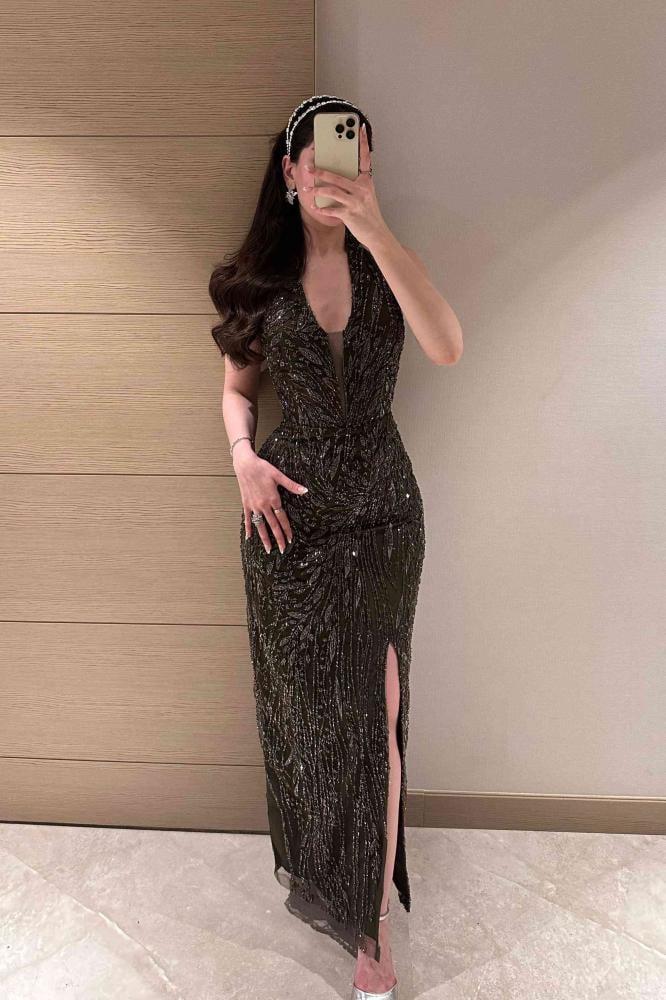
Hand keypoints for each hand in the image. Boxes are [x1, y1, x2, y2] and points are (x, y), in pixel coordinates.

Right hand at [235, 451, 307, 553]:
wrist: (245, 464)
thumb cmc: (262, 468)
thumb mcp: (279, 475)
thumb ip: (292, 485)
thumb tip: (305, 490)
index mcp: (273, 499)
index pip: (282, 519)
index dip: (287, 530)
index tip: (290, 539)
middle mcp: (263, 505)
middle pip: (272, 525)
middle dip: (278, 538)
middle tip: (282, 550)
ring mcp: (253, 506)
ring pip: (260, 526)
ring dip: (264, 538)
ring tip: (268, 549)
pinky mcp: (246, 504)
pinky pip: (247, 519)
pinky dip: (248, 528)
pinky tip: (249, 538)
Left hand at [303, 123, 389, 247]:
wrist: (378, 235)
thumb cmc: (369, 215)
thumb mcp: (366, 195)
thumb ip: (355, 184)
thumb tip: (337, 176)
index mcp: (367, 182)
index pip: (365, 158)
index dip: (363, 142)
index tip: (360, 127)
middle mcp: (362, 189)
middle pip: (338, 176)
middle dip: (321, 171)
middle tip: (309, 166)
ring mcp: (356, 202)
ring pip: (332, 191)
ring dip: (317, 189)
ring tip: (307, 188)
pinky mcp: (350, 215)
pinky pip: (332, 209)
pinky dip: (322, 208)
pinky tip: (314, 206)